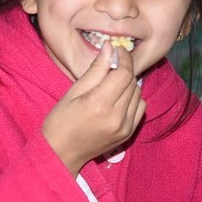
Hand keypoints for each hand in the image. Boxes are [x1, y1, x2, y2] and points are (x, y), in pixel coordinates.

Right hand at [43, 42, 145, 174]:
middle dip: (124, 69)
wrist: (61, 153)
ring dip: (128, 84)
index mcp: (99, 104)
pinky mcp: (129, 134)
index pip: (123, 73)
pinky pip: (140, 108)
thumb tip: (110, 47)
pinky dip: (133, 99)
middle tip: (112, 65)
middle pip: (132, 82)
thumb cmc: (61, 121)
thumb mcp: (73, 92)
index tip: (118, 51)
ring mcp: (125, 127)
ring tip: (112, 84)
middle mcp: (116, 117)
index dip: (123, 58)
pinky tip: (118, 99)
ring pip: (138, 93)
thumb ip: (95, 70)